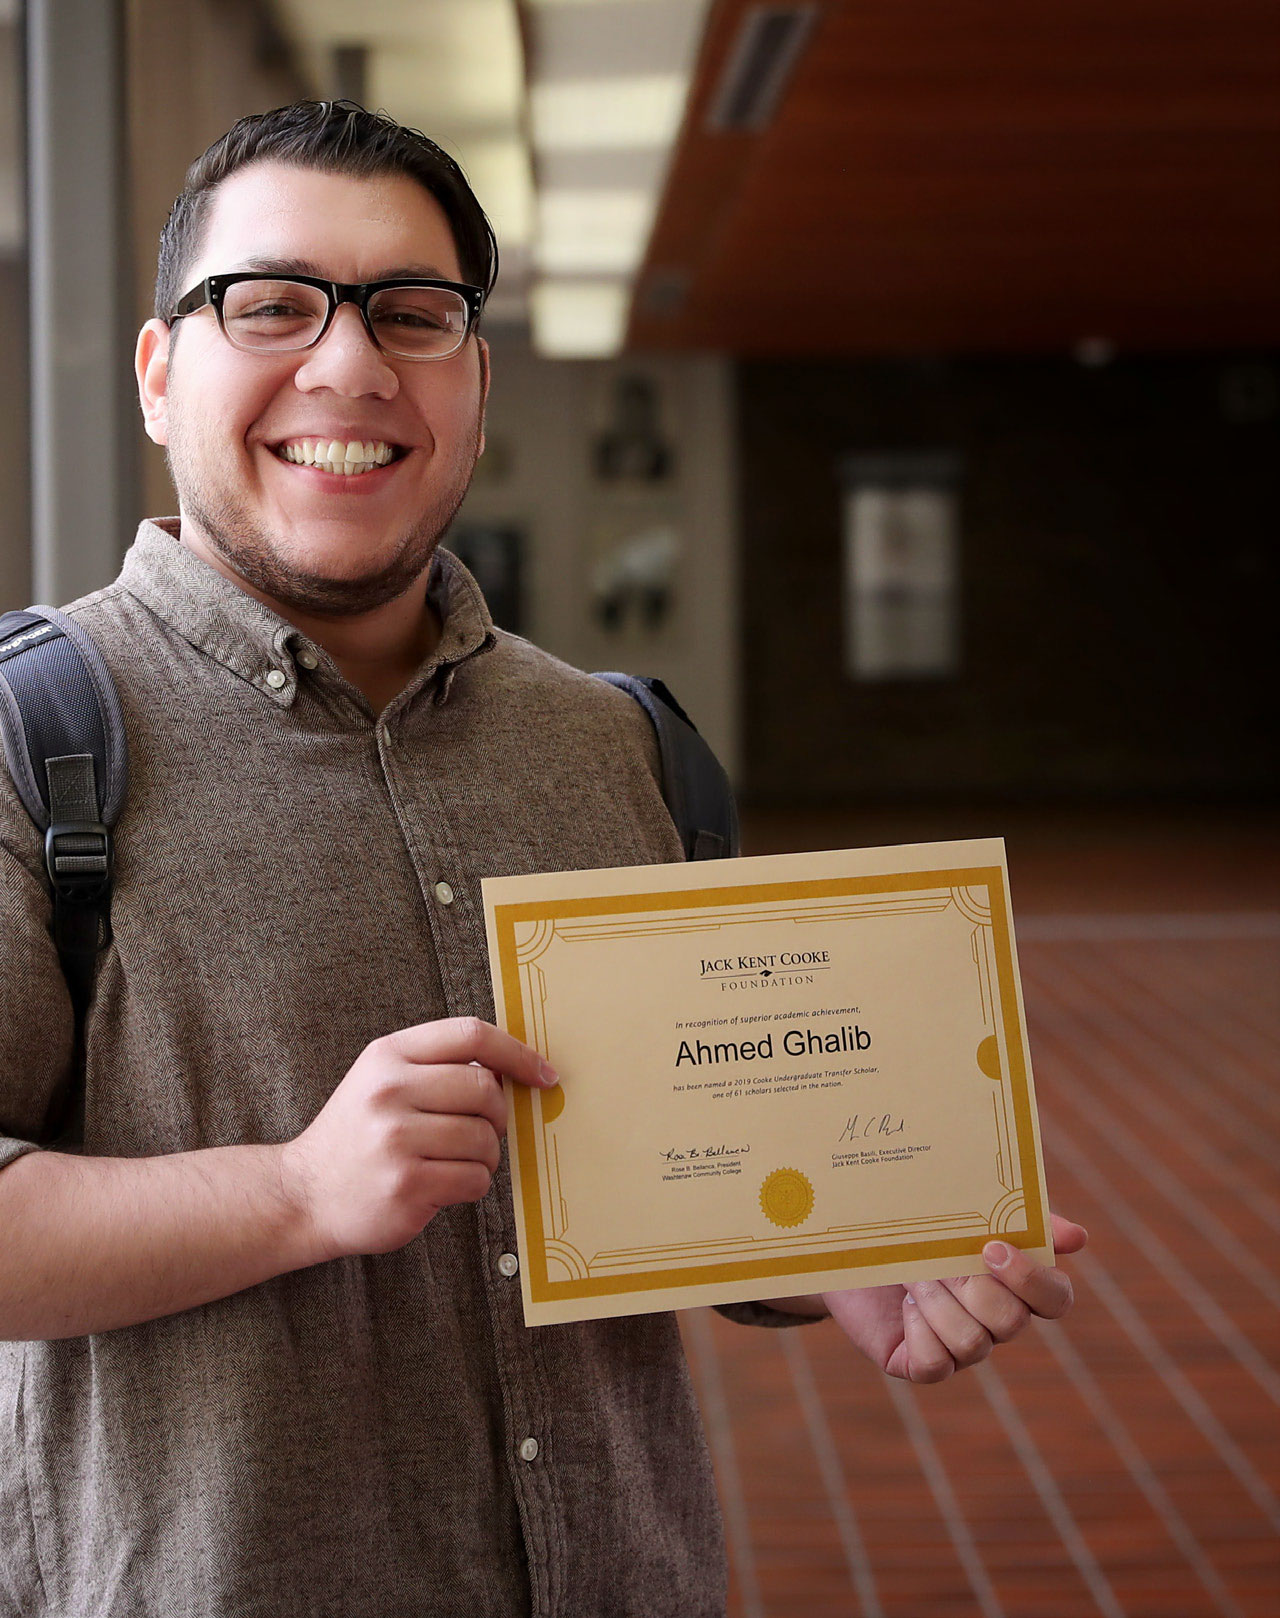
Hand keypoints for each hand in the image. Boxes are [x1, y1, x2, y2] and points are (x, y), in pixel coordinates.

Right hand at [278, 1017, 556, 1261]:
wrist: (303, 1193)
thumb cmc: (358, 1135)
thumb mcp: (381, 1080)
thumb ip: (436, 1066)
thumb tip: (511, 1069)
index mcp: (387, 1055)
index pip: (471, 1035)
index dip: (518, 1053)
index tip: (545, 1075)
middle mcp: (389, 1091)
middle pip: (486, 1090)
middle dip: (498, 1116)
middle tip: (483, 1132)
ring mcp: (395, 1140)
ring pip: (485, 1140)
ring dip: (485, 1157)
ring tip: (454, 1162)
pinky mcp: (406, 1186)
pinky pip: (475, 1180)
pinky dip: (472, 1186)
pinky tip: (443, 1185)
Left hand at [820, 1213, 1087, 1382]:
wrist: (849, 1236)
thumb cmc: (914, 1221)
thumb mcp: (962, 1208)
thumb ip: (1017, 1217)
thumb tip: (1077, 1238)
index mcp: (1015, 1283)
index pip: (1055, 1299)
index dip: (1032, 1281)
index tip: (993, 1248)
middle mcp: (995, 1320)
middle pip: (1011, 1322)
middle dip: (969, 1286)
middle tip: (936, 1259)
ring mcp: (961, 1347)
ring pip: (973, 1343)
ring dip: (938, 1304)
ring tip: (912, 1276)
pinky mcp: (922, 1364)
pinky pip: (937, 1365)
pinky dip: (919, 1332)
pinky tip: (905, 1307)